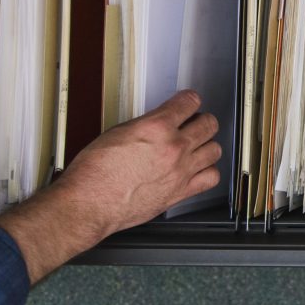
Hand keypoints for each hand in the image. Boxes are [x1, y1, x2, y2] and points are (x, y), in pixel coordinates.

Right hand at [0, 90, 220, 283]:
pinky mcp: (180, 192)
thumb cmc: (94, 172)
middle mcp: (174, 147)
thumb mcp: (118, 132)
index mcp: (156, 127)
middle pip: (209, 124)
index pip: (189, 102)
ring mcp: (180, 171)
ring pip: (215, 149)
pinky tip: (199, 169)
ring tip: (198, 145)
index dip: (189, 99)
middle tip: (194, 123)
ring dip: (207, 144)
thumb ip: (147, 125)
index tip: (188, 102)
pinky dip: (208, 171)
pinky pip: (211, 177)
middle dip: (202, 120)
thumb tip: (158, 123)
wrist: (89, 204)